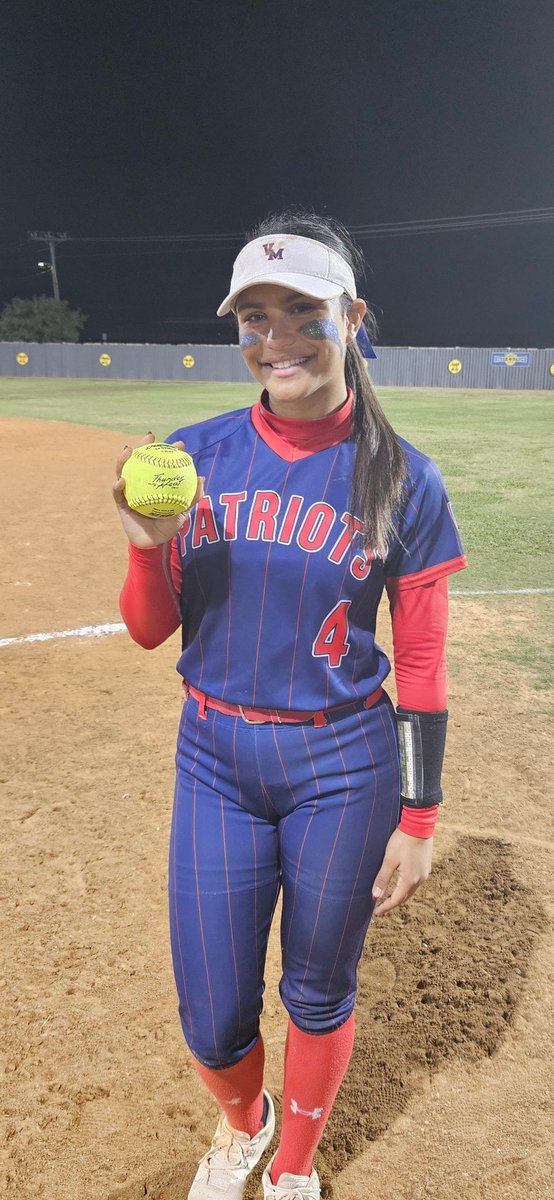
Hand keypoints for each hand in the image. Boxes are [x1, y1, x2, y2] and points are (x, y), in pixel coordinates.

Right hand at [112, 432, 203, 547]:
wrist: (154, 543)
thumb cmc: (169, 525)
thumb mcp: (183, 511)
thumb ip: (192, 496)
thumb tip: (201, 478)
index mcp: (157, 481)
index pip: (162, 461)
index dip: (170, 450)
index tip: (180, 445)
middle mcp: (142, 482)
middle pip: (141, 459)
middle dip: (144, 445)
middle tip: (150, 437)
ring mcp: (129, 490)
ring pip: (124, 470)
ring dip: (123, 459)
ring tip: (128, 450)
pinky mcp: (120, 502)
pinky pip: (116, 492)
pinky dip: (117, 485)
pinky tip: (121, 480)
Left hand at [371, 827, 432, 916]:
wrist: (419, 825)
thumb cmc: (402, 841)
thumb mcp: (389, 860)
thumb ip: (382, 879)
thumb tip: (375, 896)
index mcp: (409, 880)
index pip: (395, 900)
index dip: (385, 907)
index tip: (375, 913)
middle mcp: (419, 879)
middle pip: (404, 898)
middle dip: (392, 903)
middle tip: (380, 907)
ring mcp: (424, 873)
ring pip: (410, 891)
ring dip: (399, 896)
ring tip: (387, 897)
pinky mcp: (426, 866)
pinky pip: (415, 882)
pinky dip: (405, 887)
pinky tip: (399, 883)